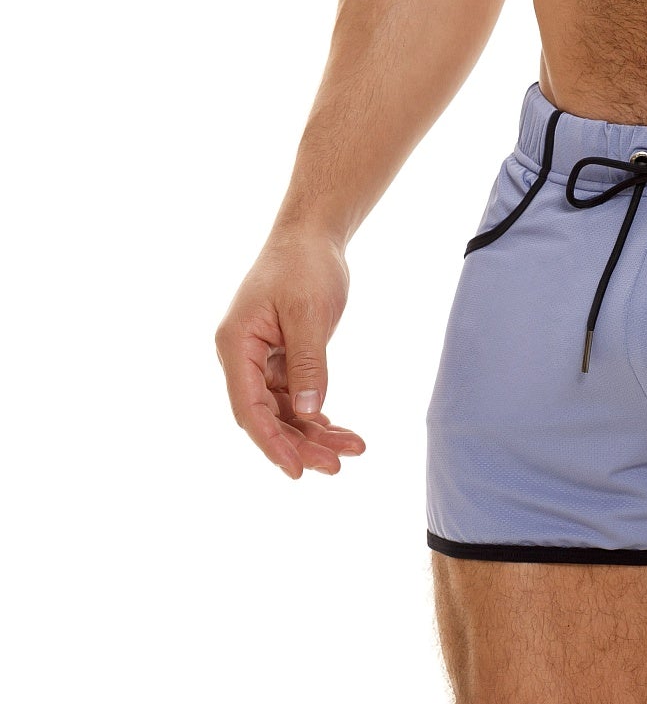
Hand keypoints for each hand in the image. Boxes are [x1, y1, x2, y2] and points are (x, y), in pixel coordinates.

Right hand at [215, 225, 366, 478]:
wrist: (311, 234)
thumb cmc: (305, 265)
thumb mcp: (309, 313)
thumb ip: (308, 363)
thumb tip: (309, 413)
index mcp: (236, 345)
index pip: (248, 407)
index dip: (271, 442)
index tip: (297, 470)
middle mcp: (242, 356)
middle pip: (266, 414)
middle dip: (300, 443)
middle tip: (338, 465)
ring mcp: (259, 358)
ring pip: (283, 409)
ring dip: (314, 431)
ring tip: (353, 449)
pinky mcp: (279, 356)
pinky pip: (293, 394)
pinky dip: (315, 412)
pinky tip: (338, 430)